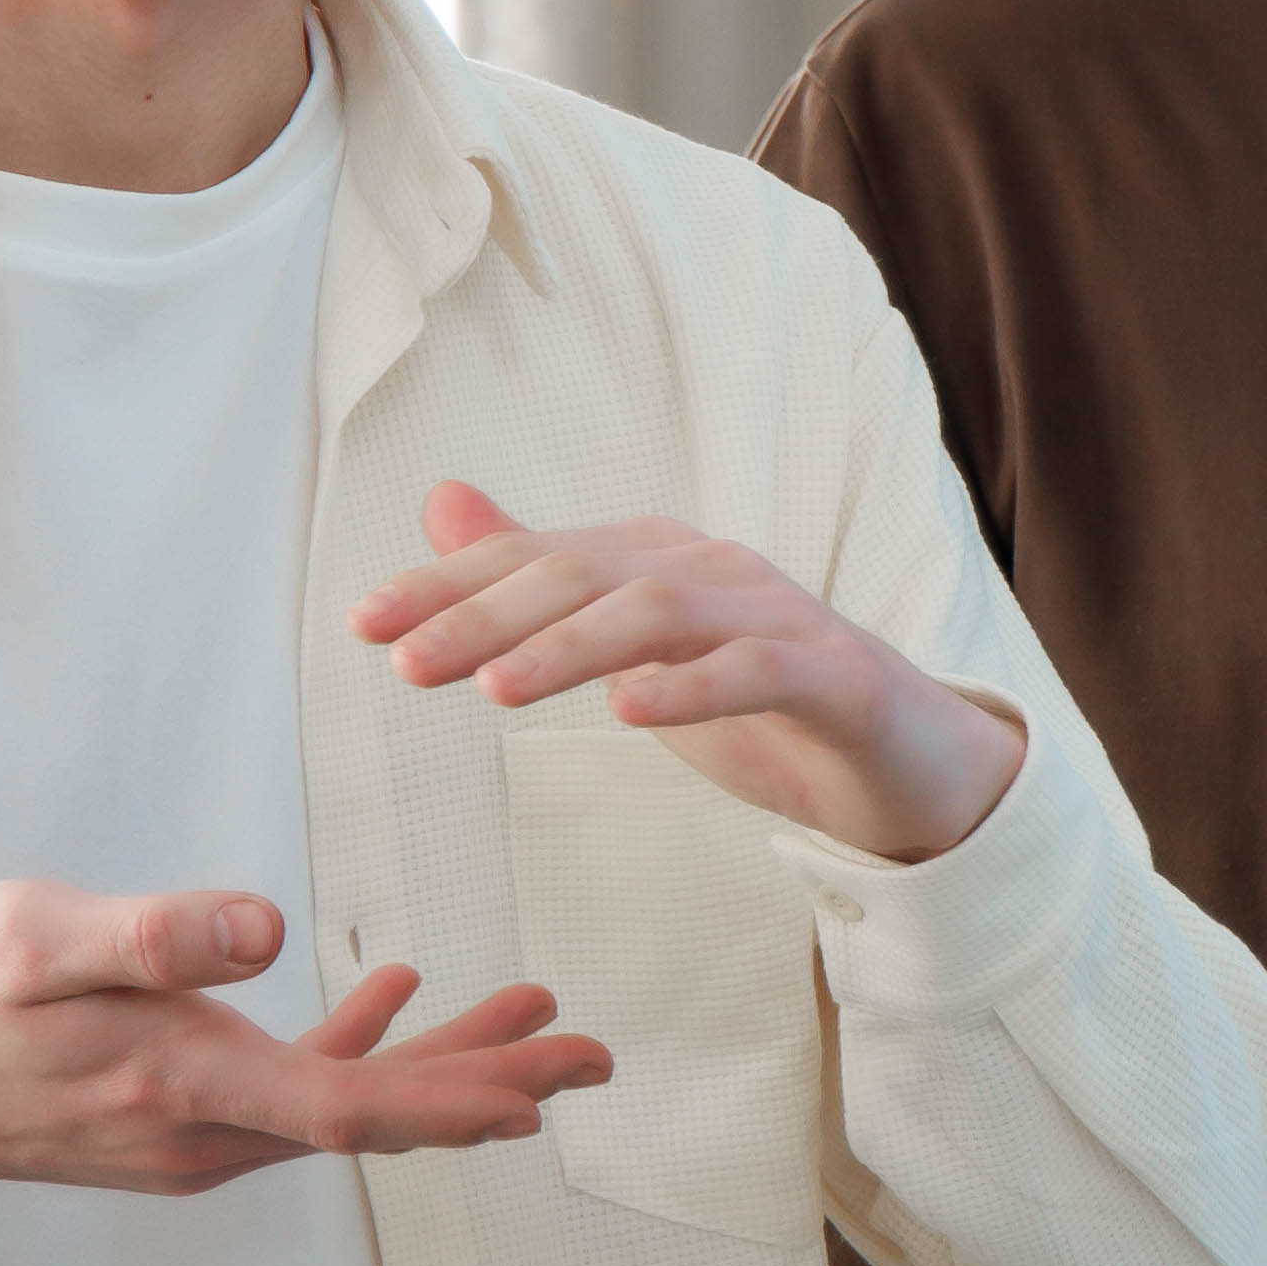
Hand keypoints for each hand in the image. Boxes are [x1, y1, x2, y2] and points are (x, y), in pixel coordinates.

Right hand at [0, 879, 608, 1229]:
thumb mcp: (37, 941)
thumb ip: (152, 937)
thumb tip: (269, 928)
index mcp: (184, 1084)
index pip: (350, 1107)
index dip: (457, 1097)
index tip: (548, 1086)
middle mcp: (206, 1130)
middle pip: (377, 1115)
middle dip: (492, 1083)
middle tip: (592, 1053)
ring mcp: (195, 1131)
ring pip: (347, 1103)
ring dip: (444, 1064)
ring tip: (535, 1015)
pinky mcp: (177, 1111)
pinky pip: (293, 1089)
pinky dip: (357, 1047)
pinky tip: (396, 993)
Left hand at [352, 479, 1025, 862]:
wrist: (905, 759)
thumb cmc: (760, 701)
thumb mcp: (633, 647)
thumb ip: (544, 584)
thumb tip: (443, 506)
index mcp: (656, 561)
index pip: (533, 562)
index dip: (447, 587)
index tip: (361, 624)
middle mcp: (711, 570)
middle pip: (583, 578)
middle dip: (486, 617)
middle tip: (404, 666)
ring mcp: (778, 616)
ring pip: (660, 614)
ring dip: (570, 647)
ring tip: (495, 692)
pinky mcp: (835, 678)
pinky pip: (757, 670)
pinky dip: (692, 688)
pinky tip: (630, 712)